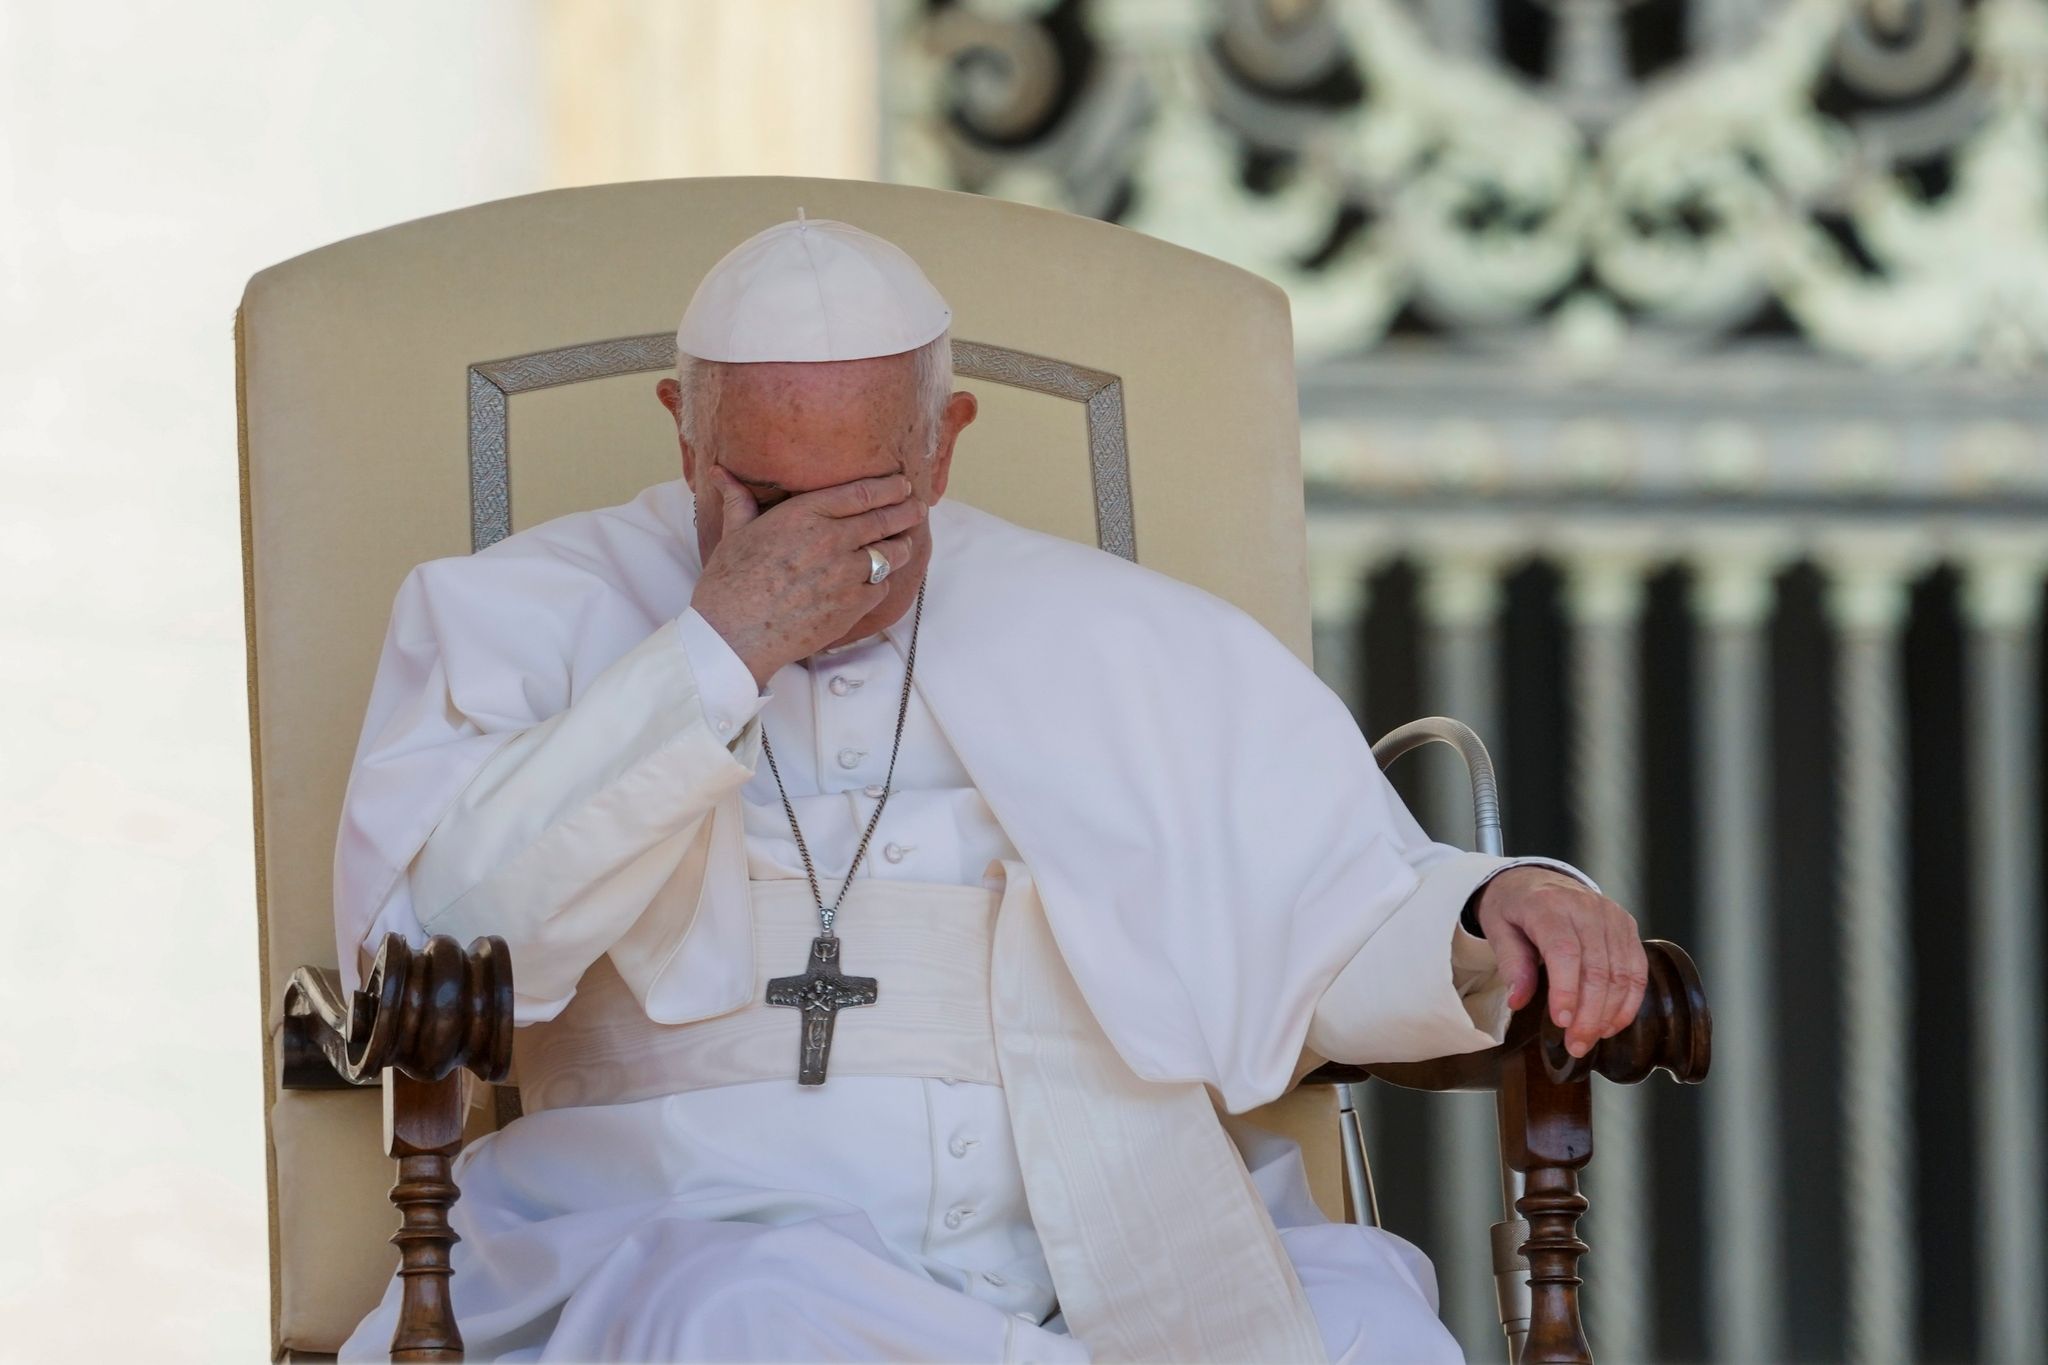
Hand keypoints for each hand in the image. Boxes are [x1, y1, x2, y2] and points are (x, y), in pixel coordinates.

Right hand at [690, 466, 925, 685]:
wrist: (735, 633)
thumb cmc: (730, 583)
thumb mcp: (735, 533)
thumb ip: (740, 500)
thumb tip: (722, 473)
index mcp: (806, 514)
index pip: (861, 494)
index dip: (888, 488)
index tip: (902, 485)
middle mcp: (832, 539)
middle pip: (884, 520)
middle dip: (907, 511)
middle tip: (918, 508)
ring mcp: (846, 574)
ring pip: (890, 555)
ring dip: (900, 547)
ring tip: (904, 544)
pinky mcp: (852, 605)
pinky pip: (880, 588)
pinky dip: (881, 583)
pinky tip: (878, 581)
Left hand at [1472, 867, 1646, 1057]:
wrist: (1533, 878)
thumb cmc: (1513, 906)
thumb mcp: (1497, 928)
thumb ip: (1511, 963)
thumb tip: (1518, 1001)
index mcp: (1548, 905)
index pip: (1564, 951)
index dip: (1566, 990)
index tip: (1561, 1023)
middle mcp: (1586, 907)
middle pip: (1597, 967)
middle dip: (1590, 1013)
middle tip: (1576, 1045)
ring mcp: (1612, 916)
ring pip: (1622, 972)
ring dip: (1611, 1012)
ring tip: (1591, 1039)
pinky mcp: (1627, 926)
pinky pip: (1636, 968)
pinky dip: (1629, 1000)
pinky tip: (1612, 1023)